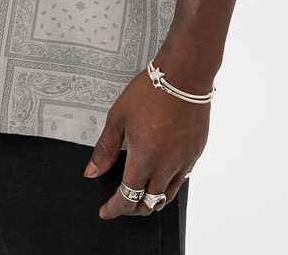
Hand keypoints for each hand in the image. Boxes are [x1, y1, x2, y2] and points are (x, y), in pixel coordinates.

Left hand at [83, 66, 209, 219]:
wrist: (184, 74)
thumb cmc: (150, 91)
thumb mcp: (118, 117)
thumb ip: (105, 149)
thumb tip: (91, 173)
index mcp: (144, 159)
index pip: (127, 198)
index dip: (114, 209)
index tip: (105, 211)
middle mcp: (166, 166)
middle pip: (149, 204)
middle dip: (132, 209)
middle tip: (121, 204)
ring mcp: (184, 161)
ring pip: (168, 196)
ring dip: (152, 200)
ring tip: (140, 193)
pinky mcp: (196, 153)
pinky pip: (182, 179)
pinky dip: (168, 184)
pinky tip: (161, 173)